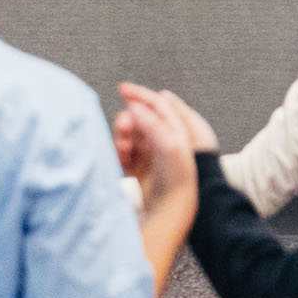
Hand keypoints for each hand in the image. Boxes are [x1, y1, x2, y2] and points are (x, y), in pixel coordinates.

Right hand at [113, 82, 215, 209]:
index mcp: (175, 130)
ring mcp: (150, 153)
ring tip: (123, 148)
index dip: (140, 94)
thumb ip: (151, 122)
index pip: (157, 104)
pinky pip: (124, 152)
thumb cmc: (178, 177)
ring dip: (123, 137)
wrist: (173, 208)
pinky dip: (120, 152)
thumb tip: (134, 105)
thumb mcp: (169, 144)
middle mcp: (163, 139)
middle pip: (139, 118)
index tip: (122, 89)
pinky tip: (122, 158)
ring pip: (129, 135)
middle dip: (128, 120)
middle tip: (123, 129)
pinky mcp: (139, 167)